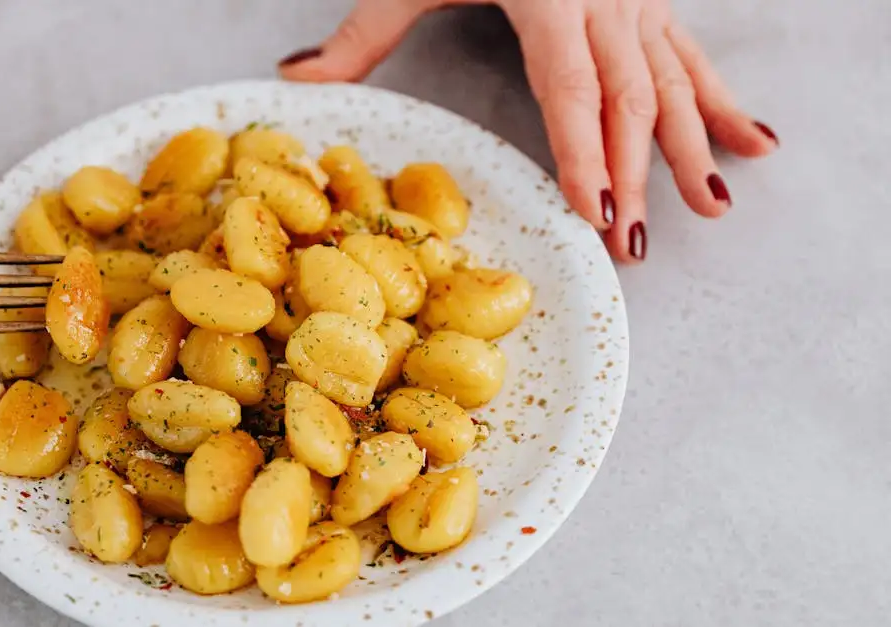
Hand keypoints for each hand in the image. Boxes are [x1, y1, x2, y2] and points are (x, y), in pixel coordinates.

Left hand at [277, 0, 778, 262]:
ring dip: (691, 149)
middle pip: (627, 101)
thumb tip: (296, 79)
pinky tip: (755, 143)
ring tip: (711, 208)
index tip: (593, 211)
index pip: (572, 89)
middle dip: (634, 176)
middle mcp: (606, 0)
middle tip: (631, 243)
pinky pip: (694, 57)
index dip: (584, 153)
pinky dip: (723, 102)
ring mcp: (637, 0)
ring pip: (672, 83)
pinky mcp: (652, 2)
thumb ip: (362, 32)